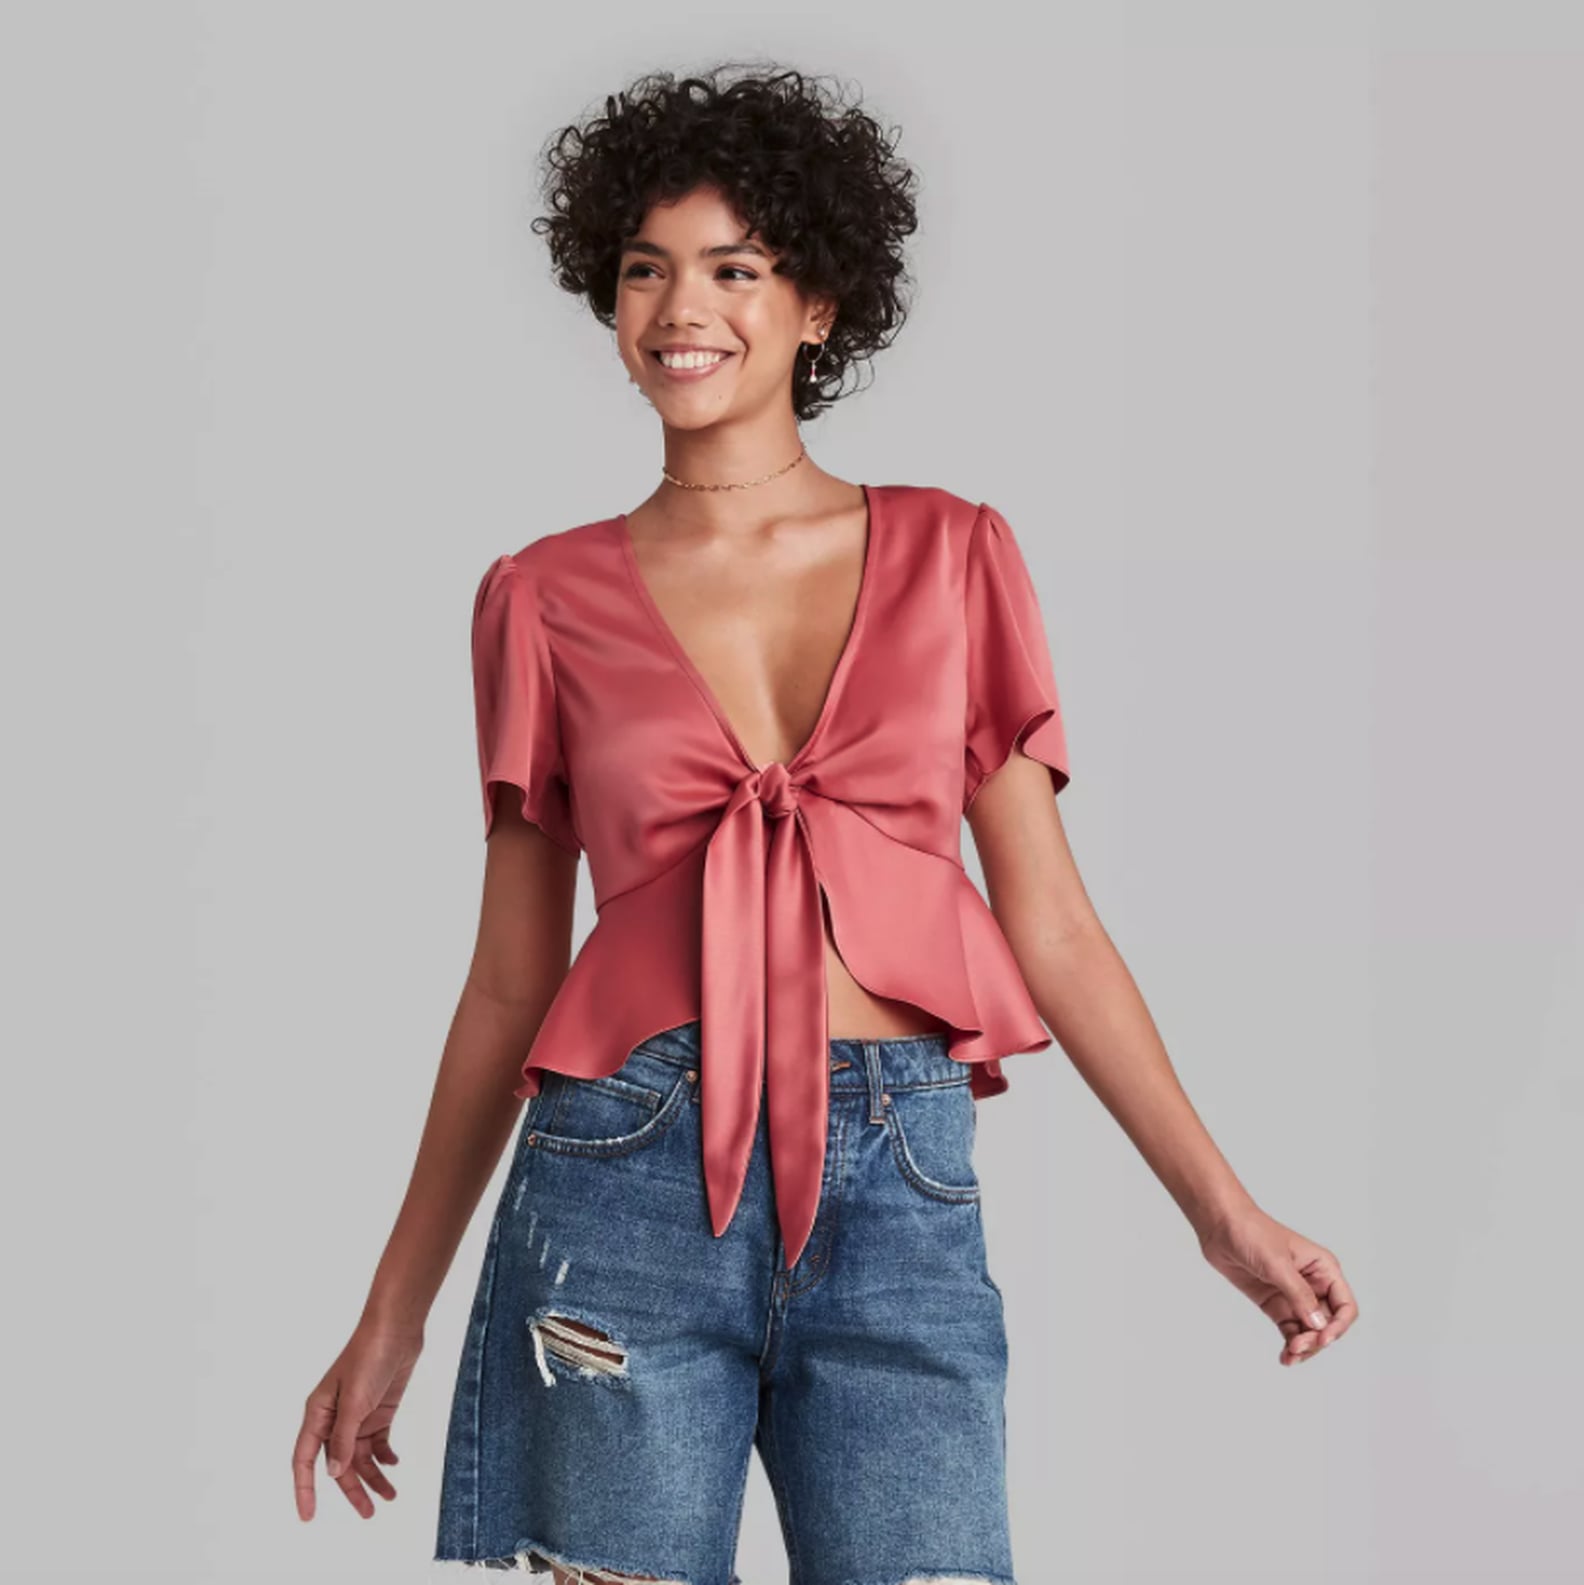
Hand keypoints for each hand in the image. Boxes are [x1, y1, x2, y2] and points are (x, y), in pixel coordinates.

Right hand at [293, 1319, 422, 1519]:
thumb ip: (344, 1438)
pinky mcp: (378, 1410)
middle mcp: (334, 1418)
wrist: (397, 1329)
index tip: (308, 1516)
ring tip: (390, 1496)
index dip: (305, 1489)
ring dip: (374, 1476)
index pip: (304, 1460)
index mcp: (318, 1414)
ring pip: (360, 1457)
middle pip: (338, 1464)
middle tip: (369, 1513)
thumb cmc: (369, 1357)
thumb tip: (334, 1472)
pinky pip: (377, 1442)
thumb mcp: (355, 1401)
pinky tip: (393, 1464)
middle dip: (352, 1490)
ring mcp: (358, 1415)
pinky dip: (384, 1456)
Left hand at [1198, 1205, 1357, 1365]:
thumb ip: (1298, 1294)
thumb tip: (1318, 1324)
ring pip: (1310, 1331)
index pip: (1345, 1306)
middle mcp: (1313, 1284)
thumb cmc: (1251, 1232)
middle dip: (1316, 1339)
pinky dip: (1291, 1345)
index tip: (1322, 1339)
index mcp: (1323, 1269)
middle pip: (1328, 1324)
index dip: (1338, 1326)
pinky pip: (1291, 1330)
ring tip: (1289, 1356)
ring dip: (1304, 1347)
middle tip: (1296, 1347)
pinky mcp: (1275, 1303)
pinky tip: (1285, 1358)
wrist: (1219, 1226)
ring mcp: (1293, 1296)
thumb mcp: (1277, 1263)